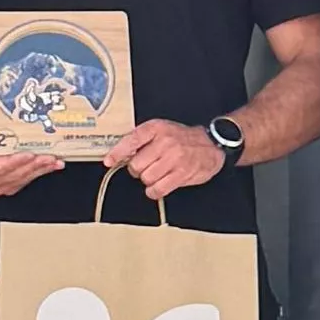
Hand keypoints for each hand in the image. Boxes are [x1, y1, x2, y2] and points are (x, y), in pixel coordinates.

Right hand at [0, 119, 62, 197]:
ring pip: (22, 179)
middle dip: (33, 166)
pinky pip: (26, 180)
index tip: (29, 154)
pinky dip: (40, 172)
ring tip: (54, 160)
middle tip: (49, 156)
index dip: (15, 162)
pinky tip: (51, 165)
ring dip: (40, 170)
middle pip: (13, 175)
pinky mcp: (8, 186)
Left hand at [106, 119, 227, 199]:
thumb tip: (121, 154)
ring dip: (148, 180)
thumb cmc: (183, 139)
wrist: (211, 145)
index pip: (131, 140)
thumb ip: (143, 140)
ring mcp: (174, 158)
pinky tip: (158, 186)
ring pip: (146, 178)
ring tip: (157, 174)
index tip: (109, 161)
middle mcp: (165, 142)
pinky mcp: (182, 173)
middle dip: (138, 170)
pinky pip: (158, 189)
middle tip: (147, 166)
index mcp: (157, 128)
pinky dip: (154, 191)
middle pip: (136, 165)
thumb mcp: (162, 130)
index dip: (117, 153)